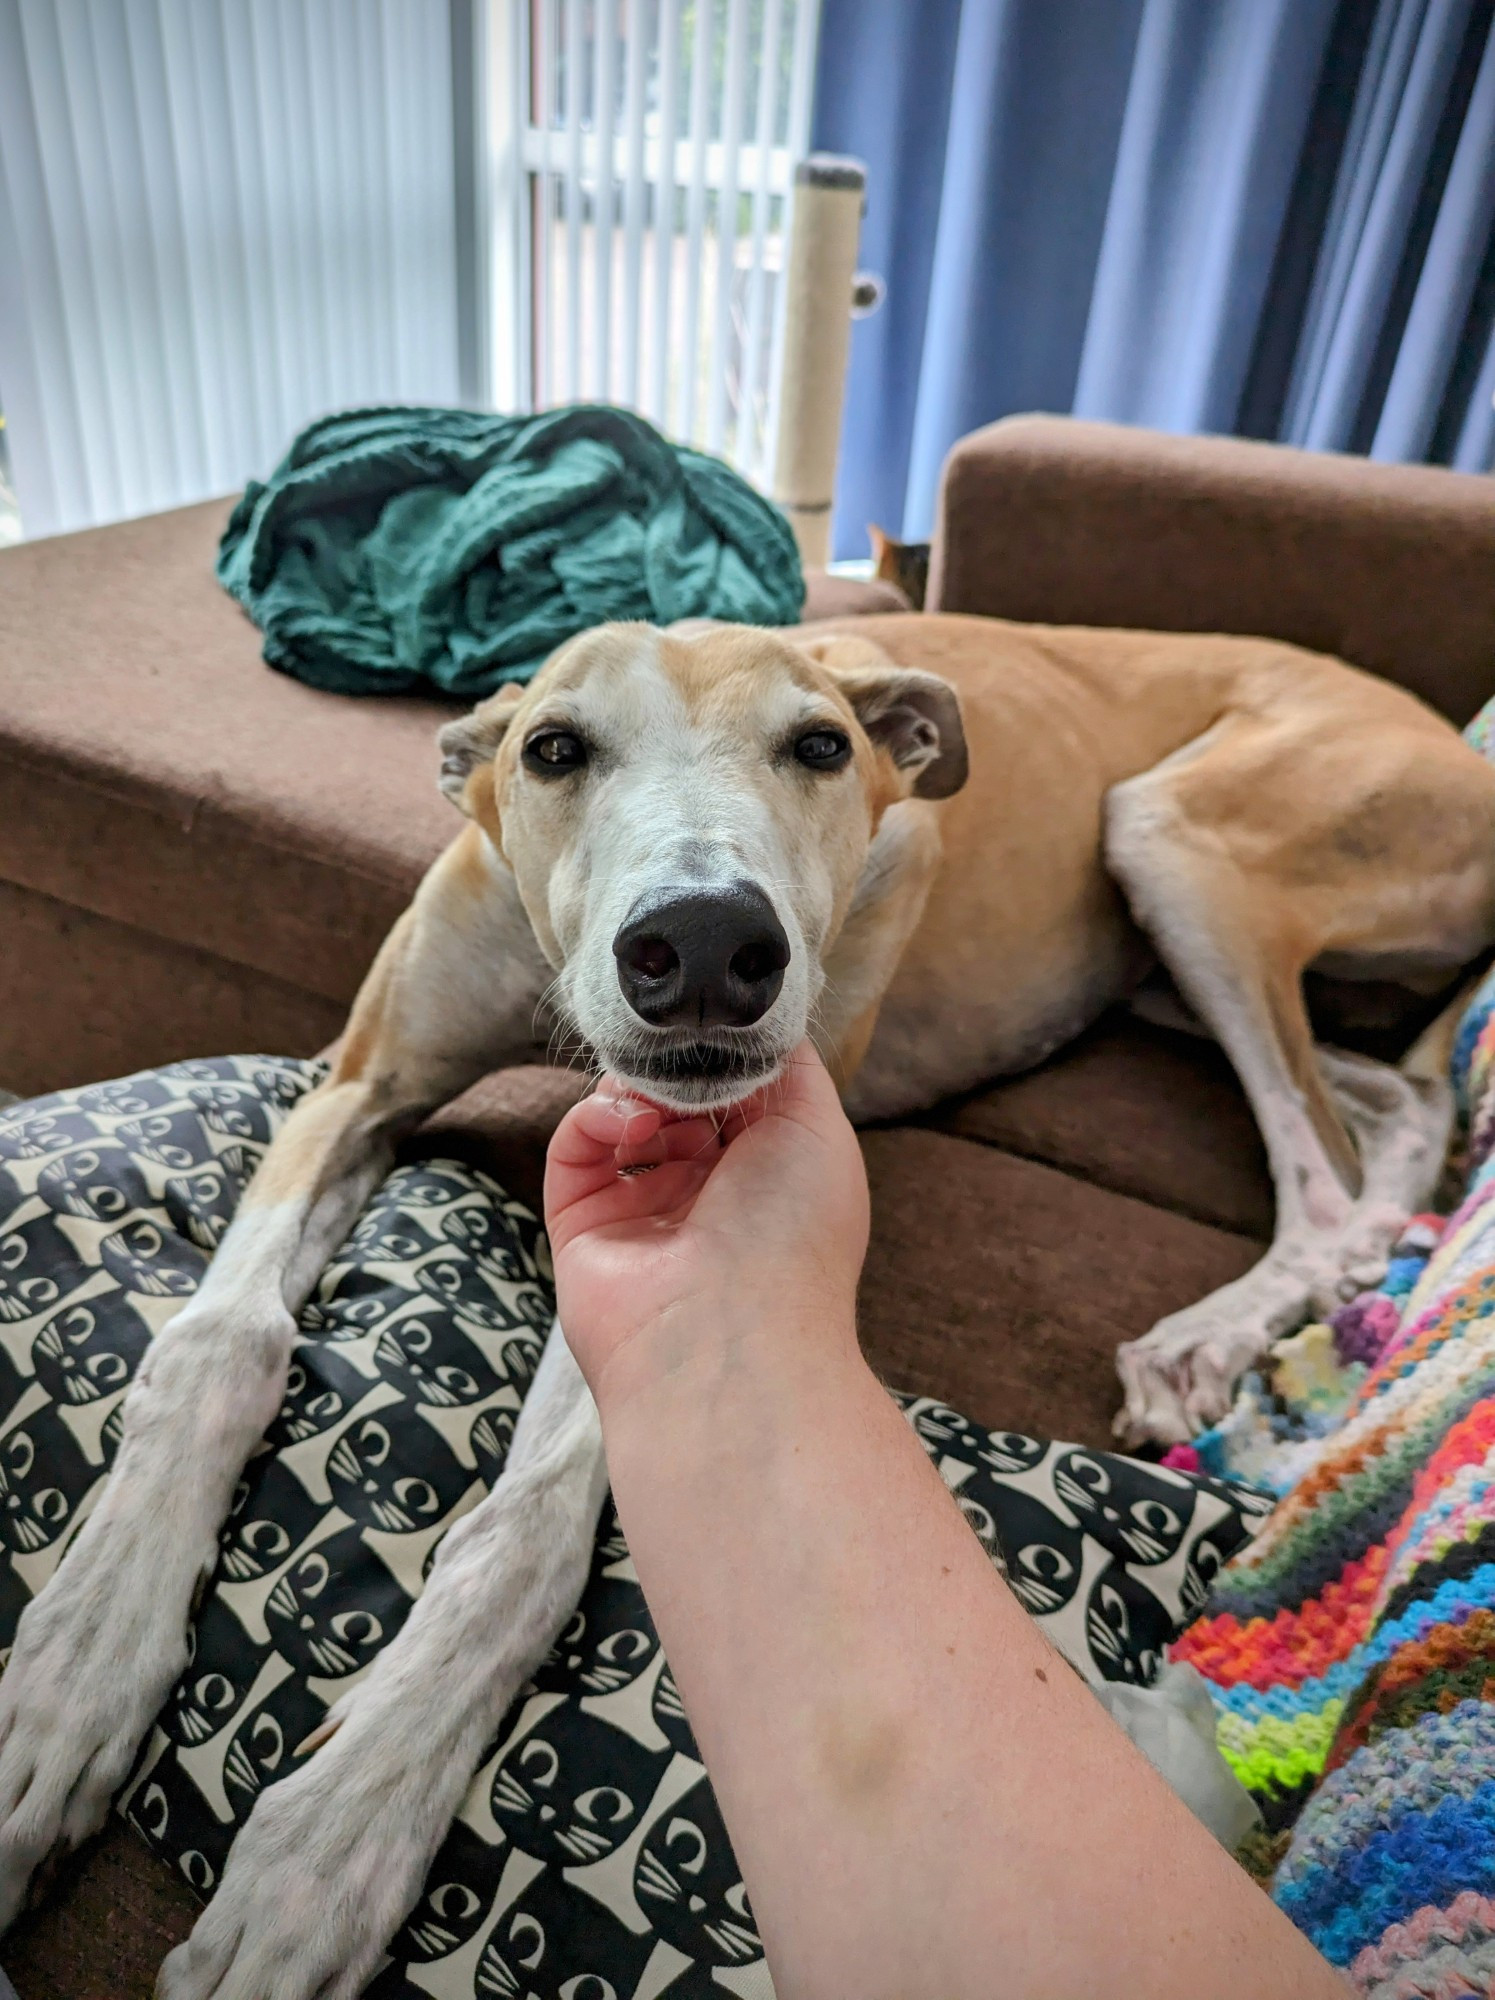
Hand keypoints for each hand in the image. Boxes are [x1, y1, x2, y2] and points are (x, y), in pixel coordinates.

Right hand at [545, 1042, 868, 1409]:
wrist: (730, 1338)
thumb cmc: (791, 1235)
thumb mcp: (818, 1128)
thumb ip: (789, 1063)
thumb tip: (756, 1019)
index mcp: (767, 1174)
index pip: (735, 1090)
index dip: (726, 1051)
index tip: (719, 1019)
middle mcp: (706, 1192)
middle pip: (676, 1094)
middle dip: (678, 1062)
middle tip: (684, 1048)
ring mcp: (641, 1208)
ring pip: (624, 1110)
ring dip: (640, 1085)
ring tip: (659, 1096)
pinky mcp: (581, 1221)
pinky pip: (575, 1145)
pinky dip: (597, 1116)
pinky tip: (630, 1123)